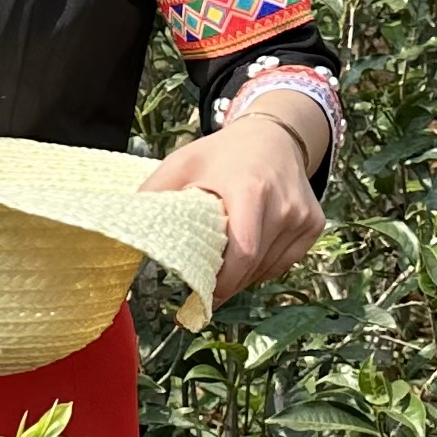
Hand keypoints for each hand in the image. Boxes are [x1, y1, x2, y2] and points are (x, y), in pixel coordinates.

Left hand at [144, 113, 323, 301]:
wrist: (273, 135)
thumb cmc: (222, 154)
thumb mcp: (182, 164)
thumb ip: (154, 195)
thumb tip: (123, 234)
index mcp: (250, 191)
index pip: (242, 253)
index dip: (221, 284)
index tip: (198, 300)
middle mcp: (283, 206)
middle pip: (252, 267)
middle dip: (225, 284)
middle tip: (200, 290)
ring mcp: (303, 217)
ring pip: (268, 270)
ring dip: (243, 277)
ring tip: (222, 264)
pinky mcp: (314, 224)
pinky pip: (284, 262)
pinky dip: (262, 267)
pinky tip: (247, 252)